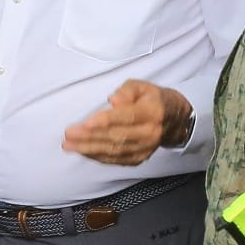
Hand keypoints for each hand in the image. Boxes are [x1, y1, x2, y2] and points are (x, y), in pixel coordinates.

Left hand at [62, 81, 191, 165]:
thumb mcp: (142, 85)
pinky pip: (116, 159)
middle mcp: (150, 133)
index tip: (85, 123)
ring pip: (115, 151)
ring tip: (69, 145)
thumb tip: (113, 101)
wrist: (175, 120)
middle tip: (69, 135)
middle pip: (117, 137)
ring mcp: (145, 148)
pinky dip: (98, 156)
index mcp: (152, 112)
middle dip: (90, 137)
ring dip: (89, 149)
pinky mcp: (139, 158)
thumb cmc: (153, 99)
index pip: (127, 118)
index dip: (105, 121)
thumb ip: (126, 90)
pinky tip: (83, 152)